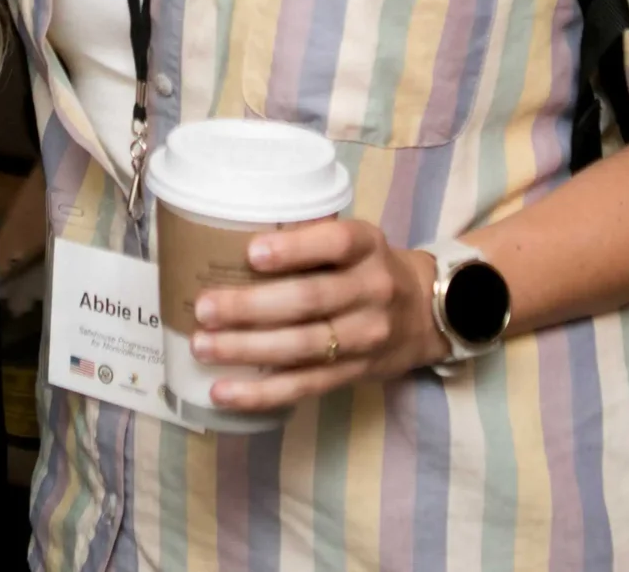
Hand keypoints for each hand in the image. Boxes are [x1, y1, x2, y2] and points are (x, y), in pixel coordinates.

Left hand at [191, 218, 447, 411]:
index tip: (252, 252)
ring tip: (203, 346)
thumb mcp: (354, 241)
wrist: (425, 314)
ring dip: (247, 349)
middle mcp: (371, 290)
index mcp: (367, 246)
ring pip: (303, 347)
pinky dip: (261, 393)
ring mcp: (366, 336)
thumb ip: (309, 238)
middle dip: (251, 306)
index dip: (294, 248)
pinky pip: (305, 386)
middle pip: (310, 300)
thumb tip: (224, 236)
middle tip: (204, 308)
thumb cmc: (367, 268)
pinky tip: (223, 391)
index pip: (335, 243)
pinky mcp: (354, 373)